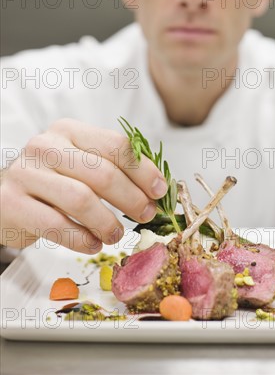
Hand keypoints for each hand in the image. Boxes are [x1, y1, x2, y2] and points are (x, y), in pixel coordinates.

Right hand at [0, 118, 166, 252]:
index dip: (143, 170)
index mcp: (69, 130)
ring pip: (81, 199)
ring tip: (116, 234)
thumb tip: (156, 188)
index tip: (159, 190)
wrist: (3, 196)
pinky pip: (57, 225)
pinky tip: (93, 244)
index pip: (116, 145)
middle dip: (131, 198)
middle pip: (102, 173)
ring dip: (107, 222)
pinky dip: (82, 239)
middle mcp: (46, 145)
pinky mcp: (12, 202)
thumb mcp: (79, 163)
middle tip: (145, 215)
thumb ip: (112, 167)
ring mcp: (26, 173)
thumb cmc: (51, 181)